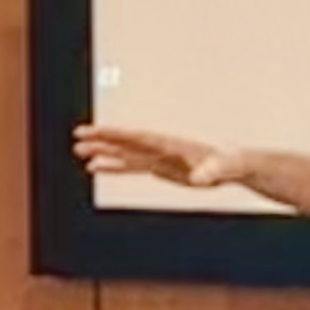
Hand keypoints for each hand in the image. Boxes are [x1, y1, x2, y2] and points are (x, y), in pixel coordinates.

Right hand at [72, 124, 249, 188]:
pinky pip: (130, 167)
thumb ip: (209, 172)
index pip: (138, 137)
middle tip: (77, 136)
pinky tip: (95, 168)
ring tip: (79, 152)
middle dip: (102, 139)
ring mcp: (157, 157)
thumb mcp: (221, 168)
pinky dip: (112, 167)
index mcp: (171, 142)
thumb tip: (199, 179)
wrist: (233, 165)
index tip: (95, 130)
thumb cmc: (228, 162)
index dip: (116, 134)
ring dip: (102, 152)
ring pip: (124, 154)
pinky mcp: (158, 167)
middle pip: (126, 142)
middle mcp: (160, 147)